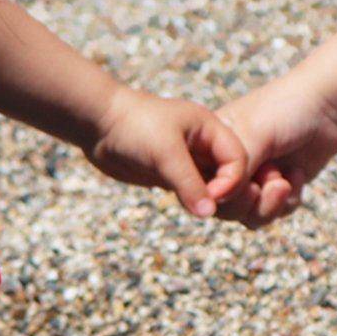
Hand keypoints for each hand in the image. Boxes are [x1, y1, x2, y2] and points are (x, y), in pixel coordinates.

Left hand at [84, 86, 247, 216]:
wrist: (97, 122)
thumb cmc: (133, 126)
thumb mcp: (165, 153)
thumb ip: (189, 183)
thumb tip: (209, 213)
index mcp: (210, 128)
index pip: (239, 159)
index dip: (233, 181)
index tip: (212, 196)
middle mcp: (204, 144)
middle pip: (232, 174)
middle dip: (228, 193)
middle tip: (210, 207)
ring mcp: (188, 160)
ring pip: (214, 187)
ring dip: (212, 201)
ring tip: (200, 209)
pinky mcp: (171, 174)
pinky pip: (194, 193)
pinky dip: (195, 203)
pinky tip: (188, 208)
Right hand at [216, 73, 336, 225]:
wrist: (328, 103)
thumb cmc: (285, 109)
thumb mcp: (254, 134)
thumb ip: (235, 169)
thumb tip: (216, 199)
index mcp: (212, 148)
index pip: (202, 185)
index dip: (220, 195)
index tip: (246, 185)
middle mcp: (229, 166)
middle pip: (226, 207)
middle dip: (250, 201)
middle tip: (268, 181)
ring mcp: (255, 177)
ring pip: (251, 215)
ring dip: (270, 203)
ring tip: (284, 182)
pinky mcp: (278, 187)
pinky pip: (275, 212)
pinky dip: (288, 200)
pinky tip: (298, 174)